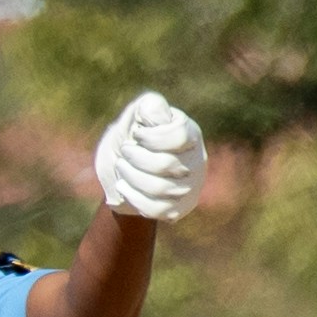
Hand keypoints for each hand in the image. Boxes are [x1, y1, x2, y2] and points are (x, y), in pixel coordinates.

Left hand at [94, 90, 208, 220]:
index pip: (179, 136)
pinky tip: (124, 187)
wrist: (119, 174)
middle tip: (124, 152)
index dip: (151, 137)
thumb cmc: (129, 140)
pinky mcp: (180, 208)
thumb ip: (149, 106)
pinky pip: (157, 210)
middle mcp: (197, 160)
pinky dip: (133, 198)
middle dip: (134, 158)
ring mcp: (191, 186)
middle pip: (165, 164)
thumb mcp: (134, 117)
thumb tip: (158, 114)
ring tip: (122, 168)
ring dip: (131, 177)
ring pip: (160, 188)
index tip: (136, 134)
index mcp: (190, 133)